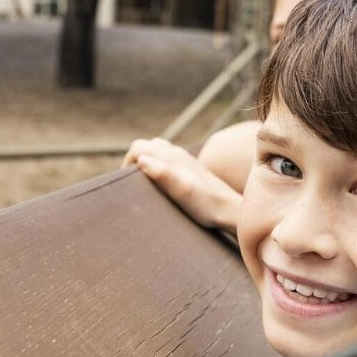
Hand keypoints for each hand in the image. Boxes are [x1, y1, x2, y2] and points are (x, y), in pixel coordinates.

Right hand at [123, 138, 241, 233]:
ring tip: (145, 184)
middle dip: (133, 161)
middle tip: (133, 184)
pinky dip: (157, 166)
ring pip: (156, 152)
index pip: (137, 148)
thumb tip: (142, 160)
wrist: (230, 210)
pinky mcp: (189, 169)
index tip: (127, 184)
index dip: (126, 163)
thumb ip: (162, 173)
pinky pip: (166, 159)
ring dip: (145, 162)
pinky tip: (162, 184)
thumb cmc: (205, 205)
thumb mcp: (182, 191)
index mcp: (171, 156)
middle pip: (145, 147)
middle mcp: (176, 153)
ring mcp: (184, 160)